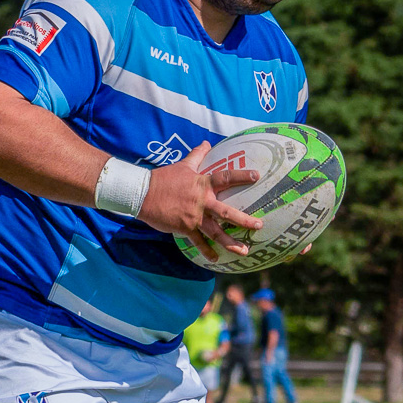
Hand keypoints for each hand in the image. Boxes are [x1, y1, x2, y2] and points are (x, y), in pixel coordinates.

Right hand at [138, 142, 262, 261]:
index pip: (226, 178)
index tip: (256, 176)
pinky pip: (198, 242)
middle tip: (259, 226)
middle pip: (227, 213)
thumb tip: (206, 143)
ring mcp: (194, 217)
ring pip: (216, 232)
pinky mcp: (185, 228)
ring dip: (231, 243)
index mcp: (202, 184)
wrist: (143, 194)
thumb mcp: (182, 165)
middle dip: (244, 221)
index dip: (241, 176)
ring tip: (244, 251)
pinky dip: (207, 251)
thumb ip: (197, 156)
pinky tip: (216, 259)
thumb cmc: (163, 179)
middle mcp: (202, 202)